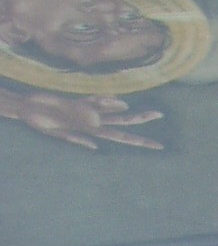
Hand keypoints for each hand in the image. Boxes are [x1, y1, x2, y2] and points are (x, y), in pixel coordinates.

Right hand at [0, 90, 164, 149]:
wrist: (28, 107)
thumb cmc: (40, 123)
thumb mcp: (58, 134)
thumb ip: (77, 139)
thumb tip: (95, 145)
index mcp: (93, 133)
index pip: (121, 137)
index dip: (139, 141)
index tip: (159, 146)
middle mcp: (95, 123)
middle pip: (124, 122)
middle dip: (142, 120)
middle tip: (161, 114)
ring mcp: (89, 111)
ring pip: (114, 109)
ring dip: (129, 109)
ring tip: (154, 113)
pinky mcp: (81, 101)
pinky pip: (98, 99)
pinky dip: (109, 100)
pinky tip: (121, 103)